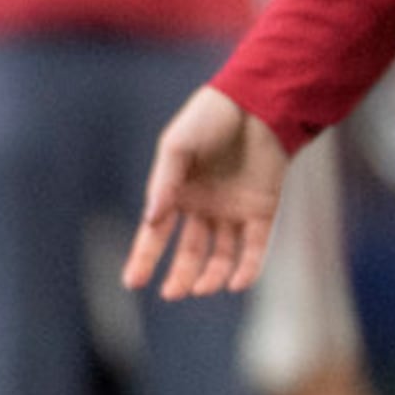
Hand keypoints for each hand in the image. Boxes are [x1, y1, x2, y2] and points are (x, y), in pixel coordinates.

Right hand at [121, 85, 288, 298]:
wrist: (258, 101)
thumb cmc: (211, 118)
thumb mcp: (176, 145)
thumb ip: (164, 182)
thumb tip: (151, 220)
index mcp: (178, 193)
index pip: (156, 234)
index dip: (143, 258)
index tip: (131, 282)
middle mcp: (205, 206)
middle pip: (190, 252)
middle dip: (181, 276)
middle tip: (173, 293)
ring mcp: (234, 210)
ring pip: (222, 254)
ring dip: (213, 275)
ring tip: (203, 288)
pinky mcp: (263, 208)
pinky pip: (254, 245)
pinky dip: (248, 267)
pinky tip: (237, 283)